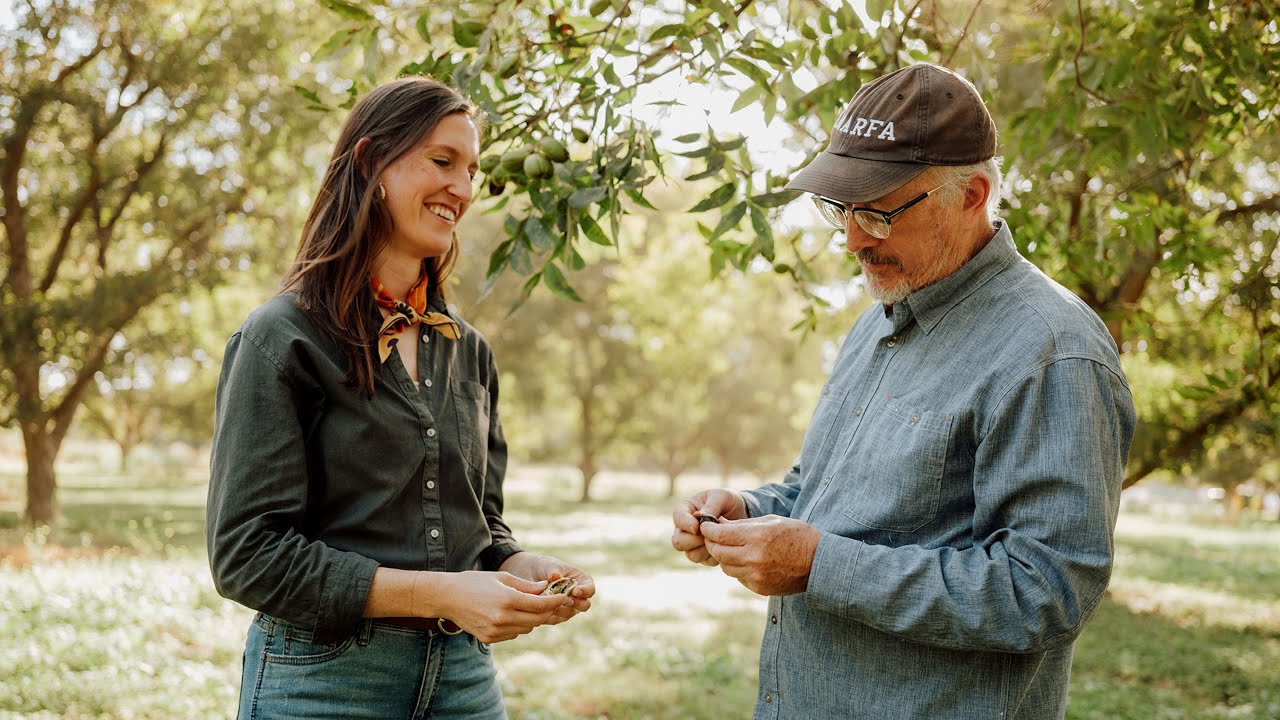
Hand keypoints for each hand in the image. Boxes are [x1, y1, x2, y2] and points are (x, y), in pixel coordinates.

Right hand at [429, 570, 572, 643]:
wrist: (447, 597)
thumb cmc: (475, 582)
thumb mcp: (502, 577)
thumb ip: (526, 585)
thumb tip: (546, 587)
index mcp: (507, 599)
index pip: (540, 605)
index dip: (554, 601)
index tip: (563, 596)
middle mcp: (502, 618)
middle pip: (537, 619)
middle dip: (547, 610)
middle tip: (552, 601)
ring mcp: (496, 631)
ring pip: (527, 628)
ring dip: (533, 618)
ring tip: (530, 606)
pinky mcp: (490, 639)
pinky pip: (514, 634)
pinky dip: (519, 625)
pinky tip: (512, 614)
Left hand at [500, 552, 594, 621]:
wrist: (528, 573)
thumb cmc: (543, 566)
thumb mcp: (549, 564)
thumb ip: (554, 570)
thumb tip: (555, 576)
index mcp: (581, 581)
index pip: (590, 589)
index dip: (586, 591)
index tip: (575, 591)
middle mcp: (577, 596)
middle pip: (584, 605)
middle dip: (576, 604)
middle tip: (565, 600)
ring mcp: (567, 607)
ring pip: (570, 613)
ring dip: (561, 609)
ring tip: (550, 602)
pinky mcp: (555, 615)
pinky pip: (556, 619)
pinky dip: (550, 614)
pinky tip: (541, 608)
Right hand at [671, 489, 748, 566]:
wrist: (741, 513)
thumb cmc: (727, 501)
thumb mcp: (721, 497)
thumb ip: (711, 506)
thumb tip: (700, 518)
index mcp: (685, 510)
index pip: (677, 518)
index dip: (686, 524)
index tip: (698, 527)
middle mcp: (685, 529)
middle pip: (678, 542)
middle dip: (694, 540)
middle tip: (710, 534)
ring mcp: (693, 544)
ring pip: (691, 555)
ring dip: (707, 548)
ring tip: (720, 539)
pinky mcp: (704, 555)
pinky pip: (705, 561)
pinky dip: (715, 555)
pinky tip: (724, 545)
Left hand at [699, 515, 820, 595]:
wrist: (820, 562)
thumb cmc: (796, 535)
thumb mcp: (771, 521)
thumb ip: (742, 524)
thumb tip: (718, 524)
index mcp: (757, 537)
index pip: (719, 534)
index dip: (708, 529)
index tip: (705, 525)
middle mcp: (754, 558)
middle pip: (718, 552)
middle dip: (713, 543)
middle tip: (713, 536)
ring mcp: (757, 576)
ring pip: (726, 567)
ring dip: (725, 557)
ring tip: (733, 548)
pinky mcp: (760, 588)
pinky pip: (739, 577)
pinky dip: (739, 568)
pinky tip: (749, 560)